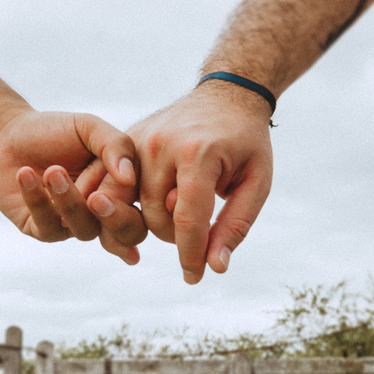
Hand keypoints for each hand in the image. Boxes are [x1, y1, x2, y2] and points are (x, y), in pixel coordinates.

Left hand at [0, 110, 147, 261]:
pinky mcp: (41, 229)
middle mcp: (102, 212)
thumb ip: (116, 145)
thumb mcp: (89, 128)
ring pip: (84, 230)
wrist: (7, 134)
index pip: (142, 202)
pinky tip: (25, 174)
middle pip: (127, 234)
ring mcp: (72, 224)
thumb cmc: (55, 130)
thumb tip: (130, 178)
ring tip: (51, 171)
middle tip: (95, 197)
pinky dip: (37, 199)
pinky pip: (47, 226)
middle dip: (116, 220)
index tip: (109, 172)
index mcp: (121, 188)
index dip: (127, 194)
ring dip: (69, 201)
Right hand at [88, 80, 272, 282]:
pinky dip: (132, 205)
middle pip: (155, 219)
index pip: (187, 220)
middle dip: (177, 236)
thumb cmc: (245, 142)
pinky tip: (156, 205)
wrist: (224, 95)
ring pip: (132, 208)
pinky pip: (116, 187)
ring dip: (155, 222)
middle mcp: (160, 146)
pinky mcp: (125, 141)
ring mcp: (137, 141)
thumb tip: (215, 266)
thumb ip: (235, 225)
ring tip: (181, 212)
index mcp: (197, 154)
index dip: (191, 256)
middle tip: (199, 228)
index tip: (195, 278)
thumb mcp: (256, 183)